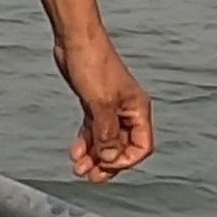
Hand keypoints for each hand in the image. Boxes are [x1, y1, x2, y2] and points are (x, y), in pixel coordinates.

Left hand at [54, 33, 153, 182]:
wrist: (75, 39)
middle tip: (90, 177)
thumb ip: (106, 134)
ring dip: (94, 156)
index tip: (106, 166)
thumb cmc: (92, 65)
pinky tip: (75, 153)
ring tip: (78, 169)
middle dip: (107, 163)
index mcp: (138, 110)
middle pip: (123, 147)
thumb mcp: (99, 103)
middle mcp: (127, 111)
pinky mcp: (93, 103)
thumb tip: (109, 160)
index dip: (126, 161)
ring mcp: (110, 107)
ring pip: (106, 140)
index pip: (141, 147)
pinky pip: (93, 130)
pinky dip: (86, 143)